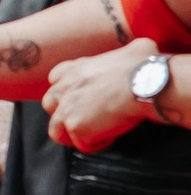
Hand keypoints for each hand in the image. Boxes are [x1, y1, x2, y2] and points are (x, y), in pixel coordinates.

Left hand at [45, 44, 163, 155]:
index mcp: (76, 68)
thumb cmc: (143, 67)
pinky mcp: (76, 126)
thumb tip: (142, 51)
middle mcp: (65, 87)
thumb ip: (126, 53)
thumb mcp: (133, 49)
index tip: (83, 98)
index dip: (67, 91)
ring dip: (74, 136)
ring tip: (95, 136)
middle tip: (88, 120)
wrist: (144, 83)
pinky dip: (97, 144)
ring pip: (56, 130)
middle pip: (49, 105)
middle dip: (64, 115)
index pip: (55, 79)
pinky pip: (82, 145)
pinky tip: (112, 136)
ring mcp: (67, 108)